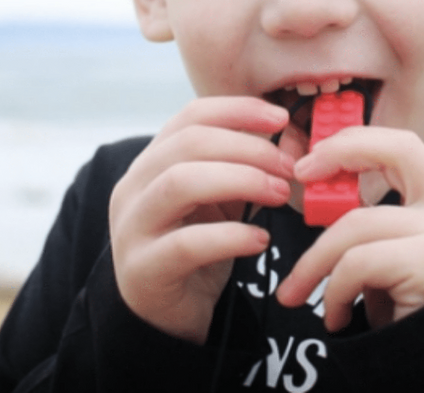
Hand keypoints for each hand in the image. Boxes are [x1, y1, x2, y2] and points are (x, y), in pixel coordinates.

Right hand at [109, 97, 293, 342]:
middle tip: (289, 167)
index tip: (281, 117)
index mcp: (153, 160)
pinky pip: (187, 243)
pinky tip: (260, 239)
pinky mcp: (143, 269)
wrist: (167, 313)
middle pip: (189, 143)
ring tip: (279, 195)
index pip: (191, 116)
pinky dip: (231, 236)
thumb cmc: (198, 244)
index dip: (238, 110)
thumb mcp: (221, 197)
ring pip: (180, 182)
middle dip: (248, 148)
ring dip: (241, 181)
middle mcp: (135, 186)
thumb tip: (291, 140)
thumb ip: (243, 166)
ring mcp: (133, 227)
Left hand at [276, 126, 423, 330]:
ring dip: (315, 261)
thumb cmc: (415, 317)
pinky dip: (335, 291)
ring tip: (298, 292)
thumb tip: (319, 199)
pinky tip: (337, 317)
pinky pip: (359, 262)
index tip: (312, 161)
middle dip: (334, 167)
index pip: (404, 145)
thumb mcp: (394, 260)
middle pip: (389, 159)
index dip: (356, 140)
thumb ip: (371, 227)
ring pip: (359, 222)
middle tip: (293, 189)